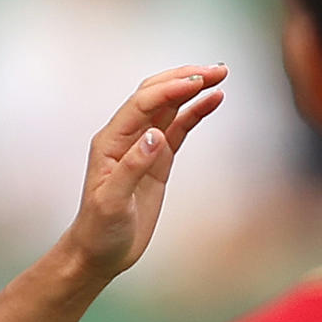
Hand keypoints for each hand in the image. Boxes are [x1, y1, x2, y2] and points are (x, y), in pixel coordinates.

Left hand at [57, 65, 231, 290]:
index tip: (199, 82)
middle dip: (185, 78)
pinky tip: (213, 101)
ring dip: (194, 89)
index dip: (171, 90)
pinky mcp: (158, 159)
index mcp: (111, 141)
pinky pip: (179, 128)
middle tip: (218, 70)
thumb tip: (155, 134)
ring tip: (221, 75)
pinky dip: (196, 113)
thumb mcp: (112, 202)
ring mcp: (144, 146)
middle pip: (157, 95)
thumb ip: (132, 167)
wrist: (99, 251)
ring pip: (170, 107)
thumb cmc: (100, 230)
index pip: (143, 104)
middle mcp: (126, 136)